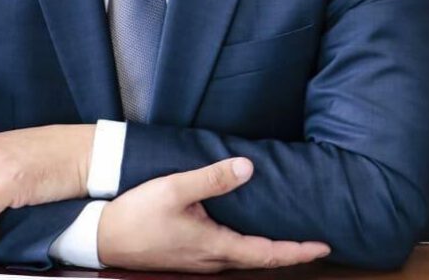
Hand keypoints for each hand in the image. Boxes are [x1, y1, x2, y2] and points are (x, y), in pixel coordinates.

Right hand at [97, 157, 330, 272]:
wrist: (104, 237)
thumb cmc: (138, 214)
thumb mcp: (175, 189)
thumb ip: (212, 178)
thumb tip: (249, 168)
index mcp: (215, 247)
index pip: (267, 254)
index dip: (297, 250)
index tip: (323, 246)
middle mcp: (212, 260)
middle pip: (260, 260)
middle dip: (289, 253)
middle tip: (313, 242)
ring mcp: (200, 261)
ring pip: (244, 260)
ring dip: (269, 251)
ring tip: (287, 238)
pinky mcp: (189, 256)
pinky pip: (228, 255)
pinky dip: (248, 248)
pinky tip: (245, 234)